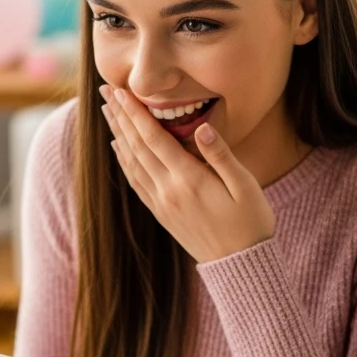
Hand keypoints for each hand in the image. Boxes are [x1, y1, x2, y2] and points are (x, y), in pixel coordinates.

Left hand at [102, 86, 274, 262]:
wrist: (240, 266)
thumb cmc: (250, 222)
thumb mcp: (245, 186)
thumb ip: (221, 155)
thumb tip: (201, 127)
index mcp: (188, 179)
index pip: (153, 138)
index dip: (134, 112)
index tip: (120, 91)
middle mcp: (168, 191)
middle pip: (136, 146)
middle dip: (120, 116)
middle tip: (106, 91)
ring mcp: (162, 203)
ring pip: (131, 163)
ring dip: (118, 135)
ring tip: (108, 112)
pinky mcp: (161, 213)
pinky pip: (135, 182)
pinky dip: (124, 161)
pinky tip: (119, 148)